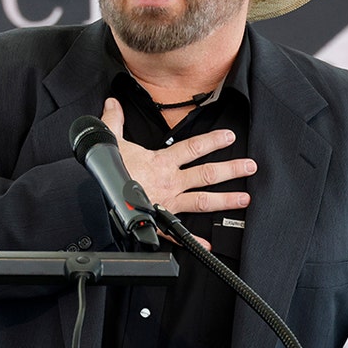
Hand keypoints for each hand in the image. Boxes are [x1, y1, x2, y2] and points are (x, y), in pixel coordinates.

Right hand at [100, 98, 256, 248]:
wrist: (97, 199)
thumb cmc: (107, 172)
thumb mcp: (109, 141)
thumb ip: (114, 121)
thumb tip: (113, 104)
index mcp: (161, 162)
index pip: (193, 148)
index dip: (213, 141)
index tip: (230, 137)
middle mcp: (170, 182)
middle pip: (206, 174)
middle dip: (231, 170)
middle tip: (250, 167)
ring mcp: (167, 202)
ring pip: (202, 201)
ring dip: (225, 200)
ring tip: (245, 199)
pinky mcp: (159, 221)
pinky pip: (179, 233)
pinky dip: (195, 240)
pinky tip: (209, 243)